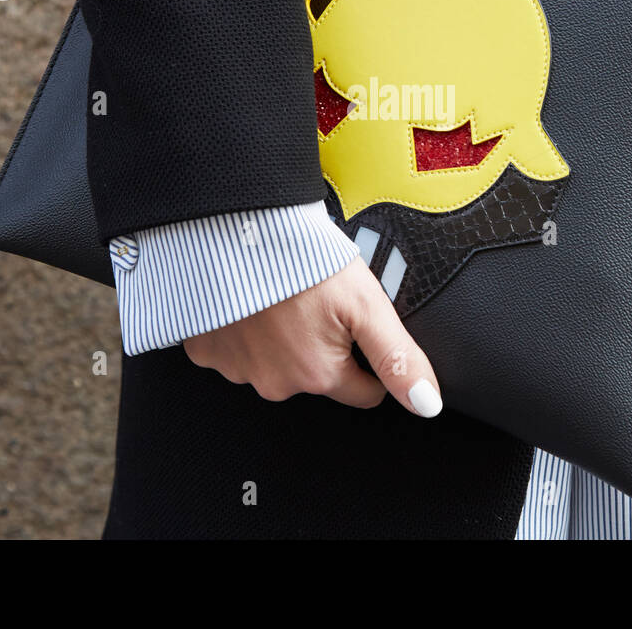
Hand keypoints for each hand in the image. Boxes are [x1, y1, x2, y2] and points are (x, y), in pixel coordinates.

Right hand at [182, 257, 442, 416]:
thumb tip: (427, 403)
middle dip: (323, 345)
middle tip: (318, 300)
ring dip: (281, 337)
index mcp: (318, 375)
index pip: (364, 390)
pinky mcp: (204, 350)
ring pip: (275, 363)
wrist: (232, 228)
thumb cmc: (299, 259)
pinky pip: (234, 349)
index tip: (357, 324)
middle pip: (317, 376)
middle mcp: (275, 383)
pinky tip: (250, 299)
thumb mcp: (366, 303)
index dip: (369, 357)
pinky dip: (243, 328)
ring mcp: (236, 369)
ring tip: (282, 293)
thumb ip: (398, 357)